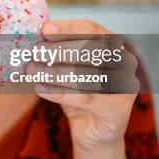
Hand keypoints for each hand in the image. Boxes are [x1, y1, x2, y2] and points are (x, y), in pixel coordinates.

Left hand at [33, 19, 139, 150]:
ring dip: (55, 71)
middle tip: (36, 52)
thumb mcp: (68, 67)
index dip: (68, 28)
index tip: (45, 29)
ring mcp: (126, 86)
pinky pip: (85, 97)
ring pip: (86, 75)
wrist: (93, 130)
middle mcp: (126, 61)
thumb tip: (35, 37)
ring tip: (32, 70)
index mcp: (114, 44)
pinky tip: (40, 88)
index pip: (92, 30)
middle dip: (60, 50)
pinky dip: (59, 92)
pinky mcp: (119, 109)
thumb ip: (57, 52)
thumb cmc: (79, 91)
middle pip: (91, 50)